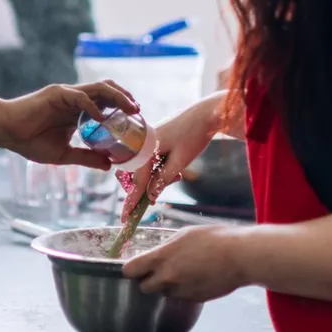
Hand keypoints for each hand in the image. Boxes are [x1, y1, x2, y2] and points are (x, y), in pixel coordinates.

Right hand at [0, 80, 138, 169]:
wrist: (7, 132)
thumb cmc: (29, 142)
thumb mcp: (64, 155)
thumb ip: (86, 157)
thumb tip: (109, 165)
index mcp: (78, 113)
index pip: (107, 105)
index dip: (123, 110)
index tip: (138, 121)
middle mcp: (76, 100)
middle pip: (107, 91)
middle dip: (126, 99)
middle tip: (138, 112)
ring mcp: (67, 95)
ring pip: (99, 89)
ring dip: (117, 97)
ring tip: (130, 108)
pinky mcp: (57, 94)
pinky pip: (80, 96)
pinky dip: (93, 106)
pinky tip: (101, 118)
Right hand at [120, 93, 224, 221]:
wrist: (206, 112)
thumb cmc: (194, 135)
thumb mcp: (180, 162)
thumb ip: (163, 179)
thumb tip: (149, 196)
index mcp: (145, 148)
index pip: (136, 181)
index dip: (131, 202)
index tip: (125, 218)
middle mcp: (141, 143)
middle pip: (134, 174)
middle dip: (145, 187)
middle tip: (161, 191)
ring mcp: (147, 140)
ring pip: (143, 168)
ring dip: (154, 178)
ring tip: (176, 176)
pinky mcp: (154, 139)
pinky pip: (149, 159)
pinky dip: (158, 168)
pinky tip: (175, 169)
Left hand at [123, 224, 248, 301]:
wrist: (240, 256)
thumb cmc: (213, 239)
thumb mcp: (183, 234)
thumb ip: (165, 248)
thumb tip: (156, 254)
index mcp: (162, 258)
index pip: (130, 270)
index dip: (131, 269)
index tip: (134, 267)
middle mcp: (168, 278)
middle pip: (144, 287)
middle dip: (148, 279)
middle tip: (158, 270)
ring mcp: (182, 291)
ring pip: (163, 293)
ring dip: (167, 286)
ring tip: (182, 272)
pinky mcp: (195, 299)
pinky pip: (180, 297)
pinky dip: (183, 290)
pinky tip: (195, 278)